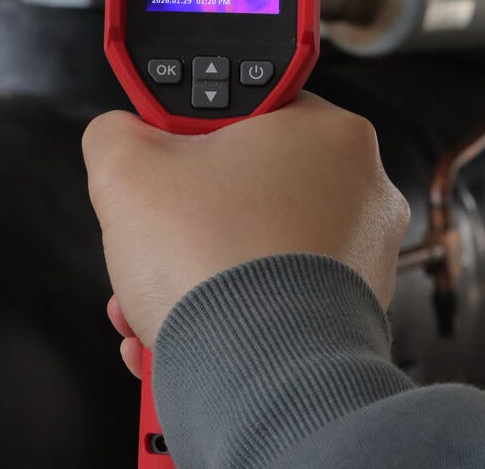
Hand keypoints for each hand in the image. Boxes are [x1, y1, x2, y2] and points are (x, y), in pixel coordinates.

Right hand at [83, 92, 409, 363]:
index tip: (161, 165)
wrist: (261, 372)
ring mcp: (366, 252)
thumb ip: (118, 133)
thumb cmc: (215, 263)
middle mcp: (362, 187)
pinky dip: (232, 313)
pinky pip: (281, 298)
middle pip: (246, 190)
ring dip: (198, 274)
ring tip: (154, 303)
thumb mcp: (128, 169)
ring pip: (259, 249)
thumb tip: (120, 132)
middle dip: (184, 224)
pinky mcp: (355, 310)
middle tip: (151, 243)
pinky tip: (184, 334)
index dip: (190, 139)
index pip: (246, 113)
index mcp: (328, 131)